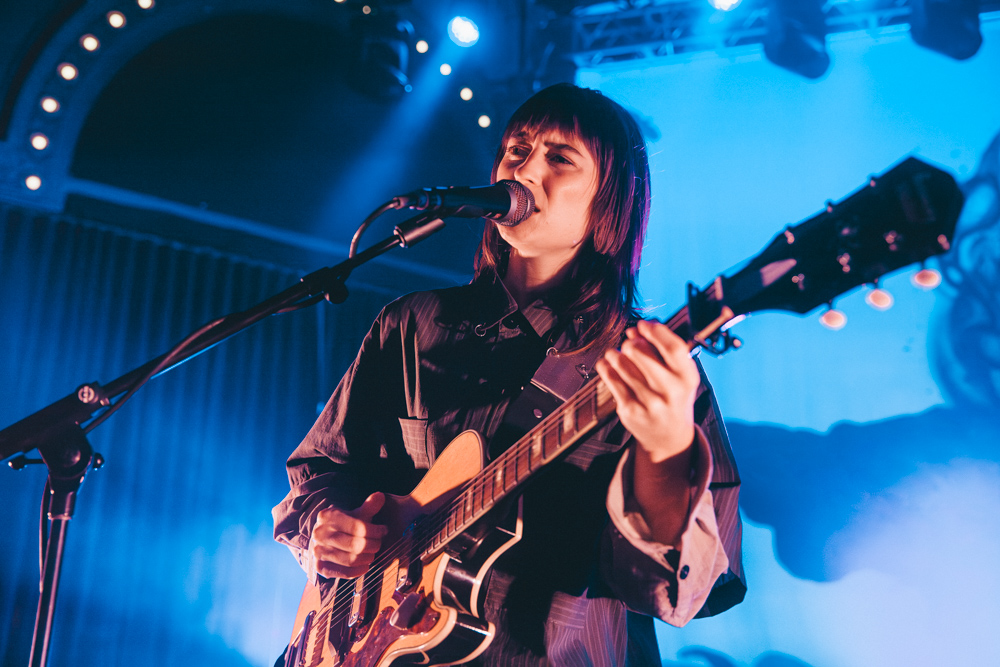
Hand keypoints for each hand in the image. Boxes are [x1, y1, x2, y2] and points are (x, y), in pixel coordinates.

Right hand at [309, 492, 387, 578]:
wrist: (324, 537)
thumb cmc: (344, 524)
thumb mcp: (355, 513)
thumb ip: (368, 506)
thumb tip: (380, 496)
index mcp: (328, 516)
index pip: (358, 527)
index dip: (375, 531)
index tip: (384, 531)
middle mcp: (320, 534)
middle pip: (355, 545)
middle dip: (373, 545)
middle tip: (378, 544)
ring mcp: (318, 551)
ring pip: (350, 560)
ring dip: (367, 558)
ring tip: (372, 554)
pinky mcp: (320, 567)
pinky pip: (343, 573)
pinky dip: (358, 571)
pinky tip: (365, 565)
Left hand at [594, 319, 699, 461]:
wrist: (668, 438)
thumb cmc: (673, 398)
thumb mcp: (679, 376)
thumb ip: (662, 351)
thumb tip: (636, 329)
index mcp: (687, 378)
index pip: (673, 348)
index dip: (655, 331)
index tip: (644, 325)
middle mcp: (670, 391)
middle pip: (640, 352)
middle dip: (631, 342)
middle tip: (630, 343)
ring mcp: (648, 402)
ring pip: (621, 363)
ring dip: (616, 354)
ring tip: (618, 355)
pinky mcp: (629, 410)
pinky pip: (611, 378)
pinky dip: (606, 367)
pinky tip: (609, 365)